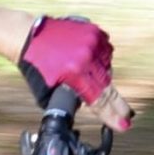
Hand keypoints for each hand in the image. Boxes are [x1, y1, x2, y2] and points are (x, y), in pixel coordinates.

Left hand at [19, 15, 134, 130]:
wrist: (28, 37)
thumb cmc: (36, 67)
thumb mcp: (48, 93)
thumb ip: (71, 103)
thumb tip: (91, 109)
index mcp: (75, 74)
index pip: (100, 100)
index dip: (113, 114)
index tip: (124, 123)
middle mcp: (87, 57)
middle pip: (108, 86)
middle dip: (116, 102)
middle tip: (125, 113)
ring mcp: (92, 42)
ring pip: (108, 68)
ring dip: (100, 75)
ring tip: (82, 72)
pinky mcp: (94, 31)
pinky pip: (105, 52)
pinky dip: (99, 59)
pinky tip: (86, 59)